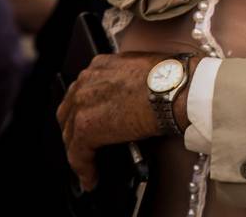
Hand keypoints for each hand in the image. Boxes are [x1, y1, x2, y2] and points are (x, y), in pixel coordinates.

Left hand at [57, 52, 188, 191]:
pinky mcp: (87, 127)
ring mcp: (83, 103)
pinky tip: (91, 179)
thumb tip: (129, 96)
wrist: (176, 89)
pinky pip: (77, 154)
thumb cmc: (171, 79)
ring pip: (70, 134)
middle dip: (75, 130)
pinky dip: (83, 168)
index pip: (83, 92)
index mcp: (101, 66)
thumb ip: (125, 80)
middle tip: (86, 146)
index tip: (92, 120)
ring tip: (88, 166)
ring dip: (79, 151)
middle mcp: (87, 80)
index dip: (85, 109)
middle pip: (69, 111)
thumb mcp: (140, 69)